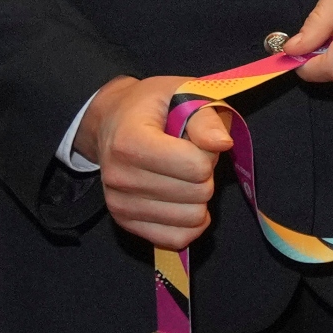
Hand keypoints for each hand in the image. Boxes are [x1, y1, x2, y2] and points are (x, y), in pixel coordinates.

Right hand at [78, 77, 229, 248]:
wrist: (111, 121)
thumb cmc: (152, 106)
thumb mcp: (182, 93)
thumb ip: (205, 117)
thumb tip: (222, 144)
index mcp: (130, 141)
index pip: (197, 167)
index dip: (208, 152)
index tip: (193, 139)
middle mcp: (119, 177)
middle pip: (198, 193)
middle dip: (204, 174)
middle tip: (188, 156)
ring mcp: (119, 204)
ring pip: (192, 218)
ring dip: (198, 197)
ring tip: (181, 174)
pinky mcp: (125, 223)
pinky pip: (175, 239)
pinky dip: (190, 223)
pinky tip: (184, 201)